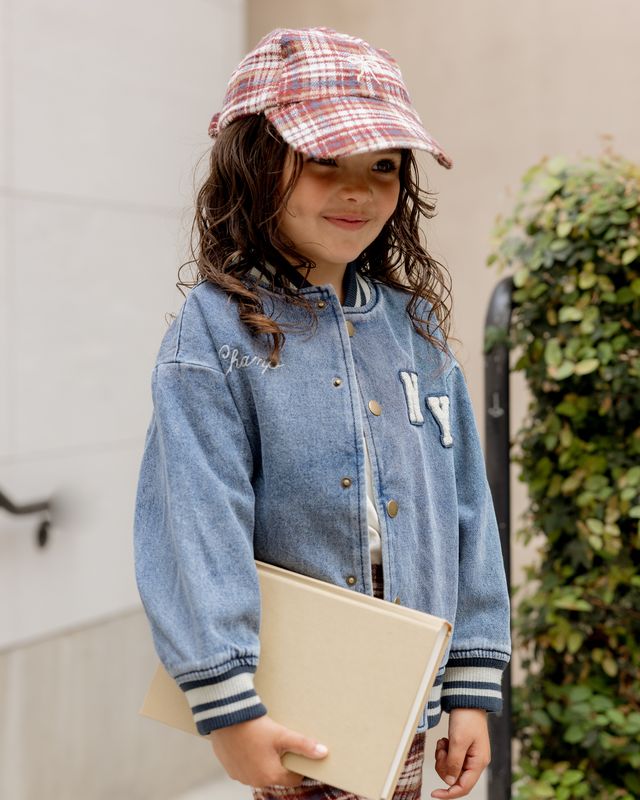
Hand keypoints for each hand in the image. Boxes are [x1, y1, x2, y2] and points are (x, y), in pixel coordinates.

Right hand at [208, 714, 328, 787]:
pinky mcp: (231, 770)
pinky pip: (246, 769)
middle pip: (276, 776)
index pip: (293, 779)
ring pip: (261, 773)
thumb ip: (304, 745)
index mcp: (270, 776)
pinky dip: (251, 760)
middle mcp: (255, 781)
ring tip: (265, 742)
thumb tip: (323, 752)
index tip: (297, 753)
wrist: (226, 717)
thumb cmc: (254, 727)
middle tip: (280, 744)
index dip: (298, 766)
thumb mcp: (282, 735)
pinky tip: (251, 744)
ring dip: (265, 762)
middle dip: (281, 762)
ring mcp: (241, 777)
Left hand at [431, 709, 490, 797]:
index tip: (434, 794)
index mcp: (479, 762)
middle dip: (444, 766)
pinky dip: (444, 750)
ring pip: (450, 767)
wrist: (467, 699)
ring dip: (443, 757)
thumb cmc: (467, 717)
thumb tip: (450, 782)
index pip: (464, 787)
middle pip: (455, 777)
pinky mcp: (461, 748)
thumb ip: (454, 763)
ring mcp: (468, 755)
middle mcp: (475, 761)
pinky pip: (449, 757)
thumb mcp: (458, 741)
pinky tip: (444, 740)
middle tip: (442, 750)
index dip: (449, 793)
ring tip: (443, 743)